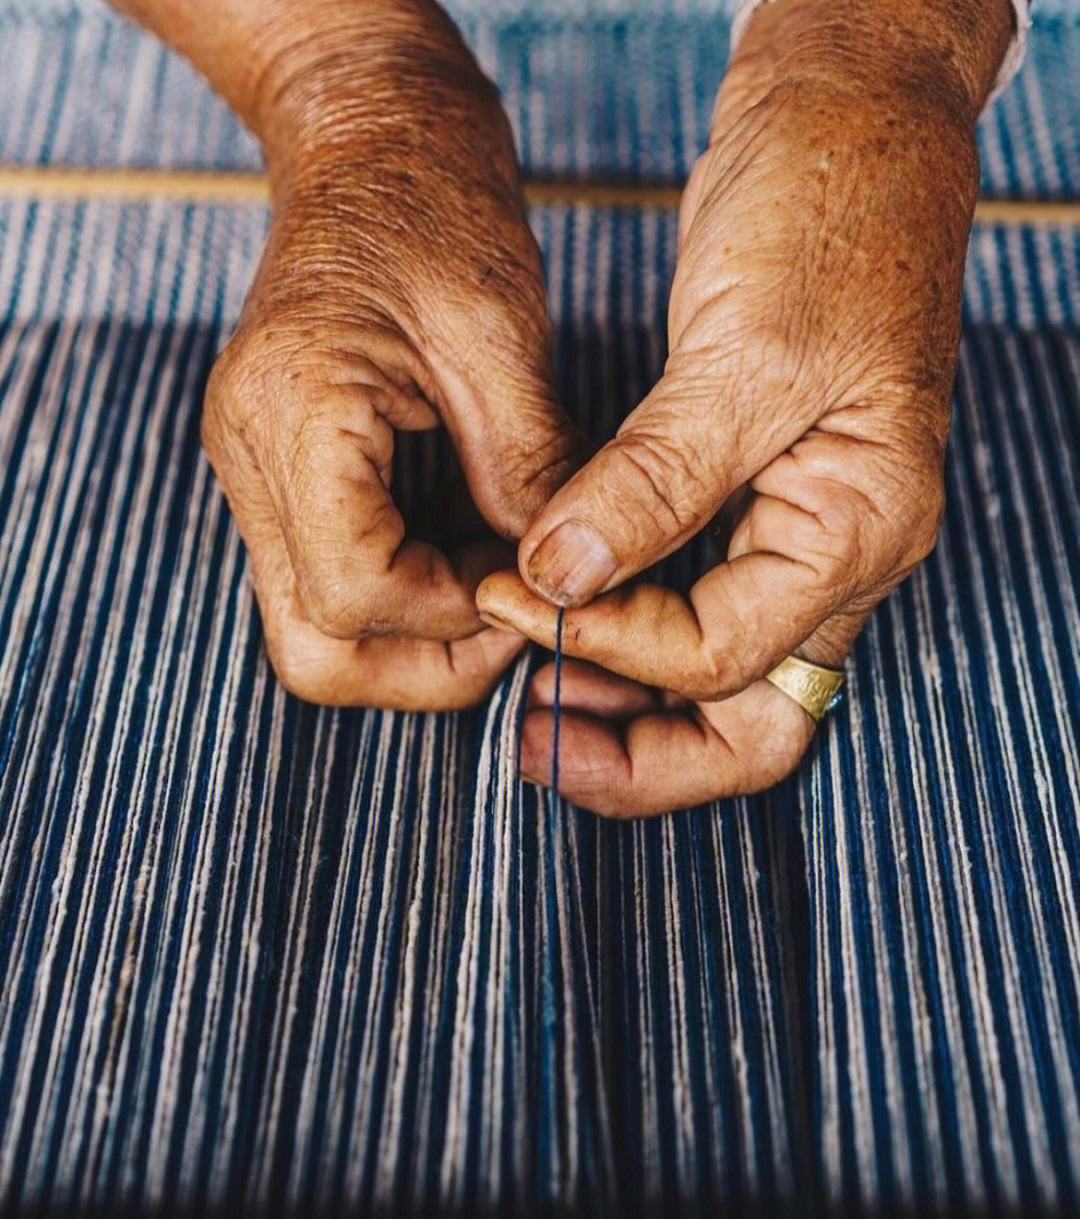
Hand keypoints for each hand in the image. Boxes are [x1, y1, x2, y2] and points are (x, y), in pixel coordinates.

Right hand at [199, 2, 582, 708]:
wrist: (368, 141)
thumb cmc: (434, 206)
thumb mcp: (501, 336)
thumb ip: (528, 471)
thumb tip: (556, 581)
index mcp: (294, 413)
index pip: (354, 595)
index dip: (455, 618)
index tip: (528, 588)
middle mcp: (249, 458)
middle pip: (314, 653)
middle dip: (428, 667)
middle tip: (513, 620)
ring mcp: (254, 472)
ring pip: (316, 633)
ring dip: (418, 638)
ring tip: (499, 579)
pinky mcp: (280, 475)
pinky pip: (331, 580)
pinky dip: (406, 594)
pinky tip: (469, 548)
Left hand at [477, 0, 1011, 812]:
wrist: (854, 124)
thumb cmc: (828, 216)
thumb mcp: (743, 357)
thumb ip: (653, 485)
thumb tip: (562, 579)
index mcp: (861, 527)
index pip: (720, 654)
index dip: (606, 645)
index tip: (513, 599)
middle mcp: (837, 548)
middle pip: (750, 719)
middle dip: (643, 752)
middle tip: (538, 744)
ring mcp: (797, 524)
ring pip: (719, 677)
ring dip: (626, 699)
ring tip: (532, 693)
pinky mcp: (754, 492)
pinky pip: (695, 603)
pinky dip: (628, 629)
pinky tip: (561, 618)